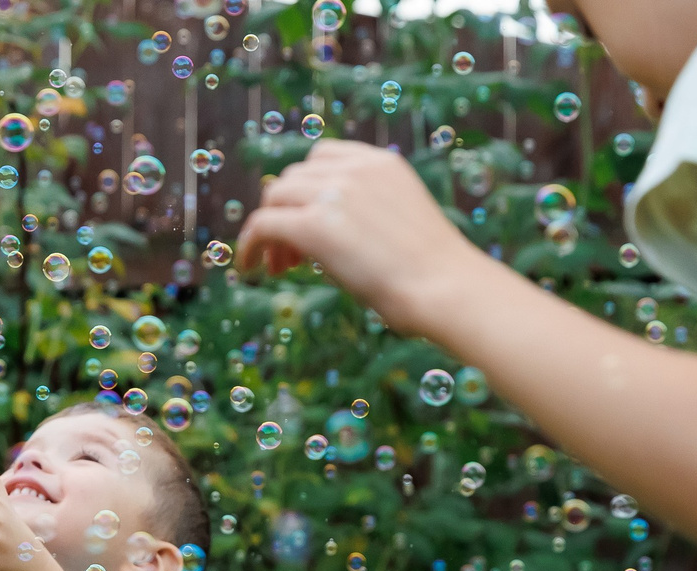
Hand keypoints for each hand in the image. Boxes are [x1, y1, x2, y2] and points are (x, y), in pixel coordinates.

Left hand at [236, 141, 475, 334]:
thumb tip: (332, 235)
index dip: (307, 188)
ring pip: (274, 197)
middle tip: (293, 258)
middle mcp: (355, 170)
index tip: (308, 220)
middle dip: (288, 211)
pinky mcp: (314, 226)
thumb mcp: (402, 224)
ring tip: (282, 268)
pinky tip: (251, 267)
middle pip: (294, 177)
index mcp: (382, 164)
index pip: (323, 157)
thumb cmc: (434, 273)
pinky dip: (250, 244)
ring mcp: (333, 194)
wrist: (446, 288)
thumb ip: (368, 213)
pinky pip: (262, 224)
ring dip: (271, 230)